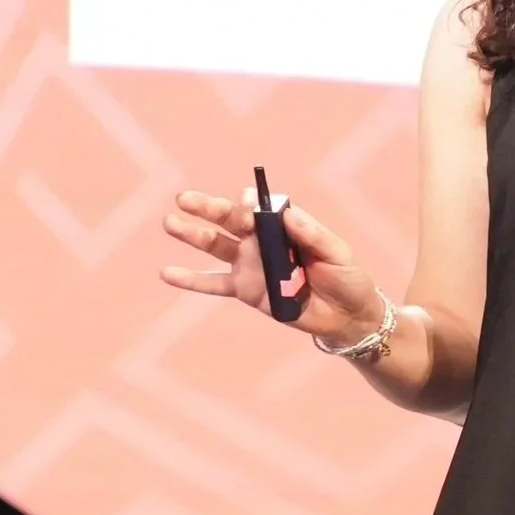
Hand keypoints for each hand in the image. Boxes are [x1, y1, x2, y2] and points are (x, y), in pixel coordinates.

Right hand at [158, 181, 389, 345]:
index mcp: (283, 226)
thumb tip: (286, 213)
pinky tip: (168, 272)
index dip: (249, 203)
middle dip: (206, 208)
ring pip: (215, 245)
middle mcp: (261, 240)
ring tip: (170, 223)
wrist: (346, 316)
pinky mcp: (245, 290)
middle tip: (183, 199)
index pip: (259, 208)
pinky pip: (213, 283)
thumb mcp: (336, 253)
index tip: (246, 203)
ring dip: (192, 234)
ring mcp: (249, 265)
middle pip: (229, 220)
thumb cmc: (346, 277)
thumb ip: (311, 234)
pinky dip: (190, 279)